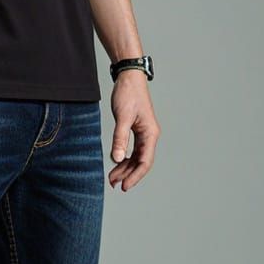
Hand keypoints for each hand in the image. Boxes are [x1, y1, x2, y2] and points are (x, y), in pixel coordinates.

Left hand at [108, 71, 160, 191]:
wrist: (129, 77)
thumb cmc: (128, 94)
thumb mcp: (122, 117)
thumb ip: (120, 139)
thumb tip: (116, 159)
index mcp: (150, 134)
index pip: (145, 162)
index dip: (135, 176)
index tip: (124, 186)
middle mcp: (149, 136)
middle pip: (141, 162)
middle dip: (128, 174)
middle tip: (113, 184)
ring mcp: (143, 134)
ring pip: (136, 157)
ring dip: (125, 168)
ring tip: (112, 178)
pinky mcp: (136, 130)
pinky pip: (132, 149)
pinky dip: (124, 157)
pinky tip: (116, 163)